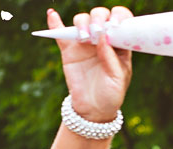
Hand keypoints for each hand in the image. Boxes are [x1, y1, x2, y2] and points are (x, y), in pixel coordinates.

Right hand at [48, 6, 132, 121]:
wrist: (93, 110)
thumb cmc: (111, 94)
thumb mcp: (118, 78)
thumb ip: (112, 57)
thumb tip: (103, 35)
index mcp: (119, 43)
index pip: (120, 19)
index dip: (118, 16)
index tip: (114, 25)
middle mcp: (102, 39)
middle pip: (99, 16)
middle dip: (98, 18)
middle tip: (96, 32)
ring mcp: (85, 43)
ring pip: (82, 20)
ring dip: (82, 23)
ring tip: (84, 38)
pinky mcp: (69, 50)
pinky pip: (61, 33)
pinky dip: (55, 23)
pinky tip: (52, 15)